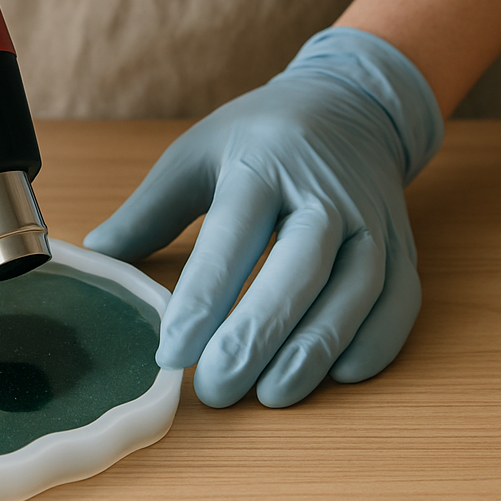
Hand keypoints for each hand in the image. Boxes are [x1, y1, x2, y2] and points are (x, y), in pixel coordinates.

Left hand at [84, 27, 443, 407]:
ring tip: (271, 396)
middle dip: (256, 337)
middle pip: (297, 271)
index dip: (203, 299)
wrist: (349, 104)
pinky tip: (336, 375)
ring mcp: (371, 219)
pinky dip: (376, 342)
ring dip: (314, 351)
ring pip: (354, 292)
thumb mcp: (195, 153)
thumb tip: (98, 254)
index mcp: (261, 164)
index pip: (231, 237)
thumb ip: (149, 209)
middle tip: (216, 388)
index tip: (171, 352)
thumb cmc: (259, 134)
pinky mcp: (402, 244)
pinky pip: (400, 300)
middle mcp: (323, 193)